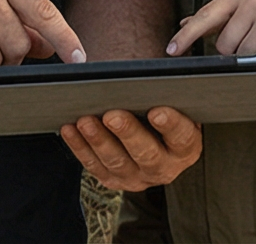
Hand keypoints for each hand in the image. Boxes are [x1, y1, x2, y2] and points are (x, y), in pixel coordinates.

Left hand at [61, 106, 202, 190]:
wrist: (153, 134)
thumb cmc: (165, 109)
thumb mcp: (175, 103)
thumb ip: (167, 93)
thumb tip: (146, 76)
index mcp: (186, 148)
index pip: (182, 137)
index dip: (171, 125)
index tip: (157, 112)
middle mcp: (164, 168)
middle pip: (147, 154)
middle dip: (128, 134)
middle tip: (112, 115)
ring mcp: (137, 177)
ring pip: (117, 162)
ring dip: (99, 141)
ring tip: (85, 121)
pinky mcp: (113, 180)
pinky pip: (94, 165)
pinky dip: (80, 147)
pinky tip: (70, 128)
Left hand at [165, 0, 255, 56]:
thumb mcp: (243, 1)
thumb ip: (215, 14)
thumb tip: (184, 22)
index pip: (207, 15)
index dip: (187, 34)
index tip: (172, 50)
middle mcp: (255, 1)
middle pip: (224, 45)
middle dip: (233, 49)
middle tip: (251, 38)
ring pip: (243, 56)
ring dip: (250, 56)